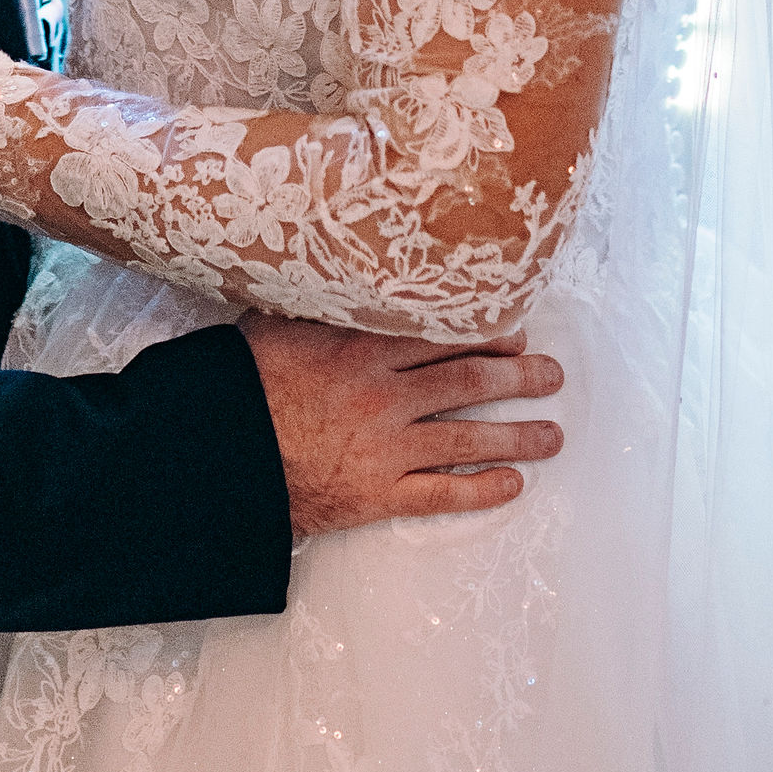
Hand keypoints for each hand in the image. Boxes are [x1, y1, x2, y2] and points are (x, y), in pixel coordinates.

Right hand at [241, 314, 565, 529]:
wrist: (219, 456)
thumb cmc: (239, 386)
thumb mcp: (274, 326)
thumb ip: (315, 306)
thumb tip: (335, 277)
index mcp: (362, 346)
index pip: (443, 334)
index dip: (487, 334)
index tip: (516, 334)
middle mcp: (384, 393)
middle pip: (468, 380)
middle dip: (519, 378)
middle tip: (552, 375)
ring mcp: (385, 446)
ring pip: (468, 437)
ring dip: (517, 435)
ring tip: (552, 435)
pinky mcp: (378, 494)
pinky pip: (443, 494)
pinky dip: (482, 489)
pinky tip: (513, 484)